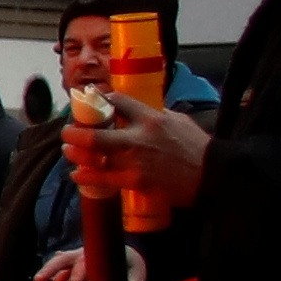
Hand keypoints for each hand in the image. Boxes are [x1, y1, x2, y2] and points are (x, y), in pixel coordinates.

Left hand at [67, 95, 209, 217]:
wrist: (212, 174)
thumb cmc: (197, 147)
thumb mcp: (178, 120)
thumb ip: (155, 114)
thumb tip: (136, 111)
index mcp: (151, 118)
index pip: (118, 101)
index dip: (101, 100)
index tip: (91, 101)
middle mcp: (139, 137)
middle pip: (94, 134)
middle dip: (74, 132)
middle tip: (67, 131)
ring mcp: (135, 161)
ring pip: (93, 157)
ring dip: (75, 154)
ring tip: (68, 150)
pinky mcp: (135, 181)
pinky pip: (102, 179)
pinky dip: (85, 176)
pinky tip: (76, 174)